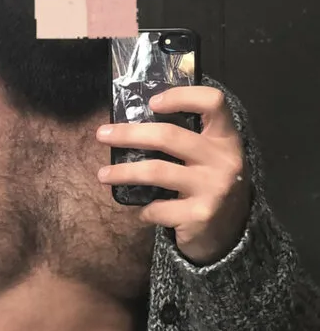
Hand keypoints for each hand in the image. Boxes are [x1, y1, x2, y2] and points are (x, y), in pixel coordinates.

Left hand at [95, 86, 251, 265]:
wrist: (229, 234)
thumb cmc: (208, 187)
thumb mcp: (210, 158)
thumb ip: (187, 140)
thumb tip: (134, 122)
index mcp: (226, 139)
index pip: (213, 102)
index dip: (181, 96)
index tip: (151, 103)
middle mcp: (224, 160)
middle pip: (169, 136)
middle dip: (129, 134)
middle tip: (102, 135)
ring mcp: (213, 188)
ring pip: (156, 171)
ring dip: (123, 172)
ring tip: (102, 174)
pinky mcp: (200, 215)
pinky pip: (157, 208)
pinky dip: (144, 210)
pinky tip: (142, 212)